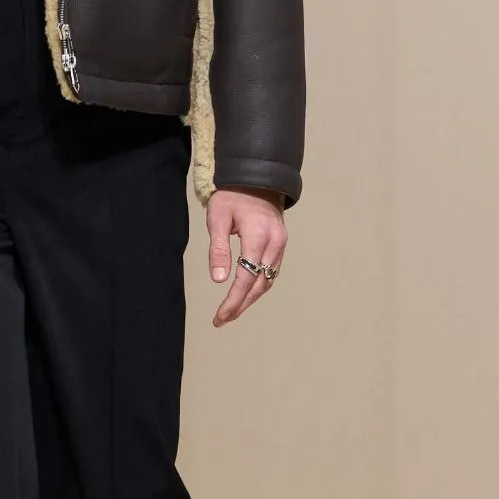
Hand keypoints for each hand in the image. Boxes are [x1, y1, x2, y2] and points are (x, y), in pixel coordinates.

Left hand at [207, 186, 286, 325]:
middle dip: (241, 305)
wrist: (256, 179)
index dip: (233, 300)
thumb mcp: (218, 218)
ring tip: (232, 311)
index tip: (220, 316)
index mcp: (258, 236)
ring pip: (268, 281)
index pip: (246, 277)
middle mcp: (274, 243)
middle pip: (259, 284)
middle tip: (223, 319)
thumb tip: (218, 280)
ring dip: (250, 298)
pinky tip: (246, 294)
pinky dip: (258, 286)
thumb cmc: (232, 196)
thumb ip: (219, 249)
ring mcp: (281, 244)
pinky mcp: (281, 244)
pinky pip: (271, 271)